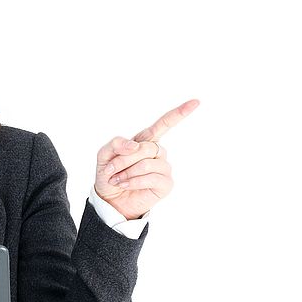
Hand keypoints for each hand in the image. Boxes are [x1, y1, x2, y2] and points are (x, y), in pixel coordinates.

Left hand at [94, 99, 198, 219]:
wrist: (110, 200)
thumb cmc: (109, 175)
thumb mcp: (105, 155)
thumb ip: (116, 144)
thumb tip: (135, 146)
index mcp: (145, 141)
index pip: (164, 124)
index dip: (180, 113)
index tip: (196, 102)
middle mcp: (157, 153)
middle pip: (146, 147)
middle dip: (124, 159)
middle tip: (110, 170)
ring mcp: (163, 168)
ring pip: (147, 163)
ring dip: (128, 172)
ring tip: (117, 180)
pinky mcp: (165, 184)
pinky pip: (150, 178)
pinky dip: (134, 181)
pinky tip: (125, 185)